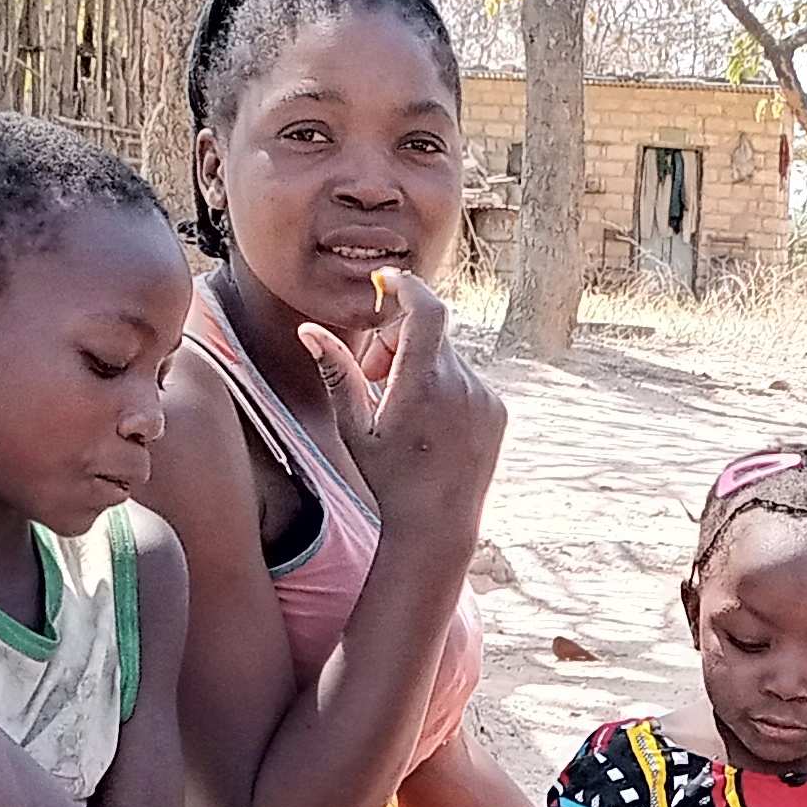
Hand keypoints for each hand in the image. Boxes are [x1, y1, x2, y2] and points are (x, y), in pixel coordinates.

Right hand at [298, 268, 504, 542]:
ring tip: (402, 410)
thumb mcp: (354, 427)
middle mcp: (460, 384)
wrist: (437, 525)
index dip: (406, 286)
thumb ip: (337, 372)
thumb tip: (310, 330)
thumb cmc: (388, 479)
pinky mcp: (497, 409)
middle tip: (375, 378)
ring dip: (420, 366)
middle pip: (427, 333)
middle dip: (397, 341)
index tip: (387, 281)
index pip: (425, 310)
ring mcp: (483, 396)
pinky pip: (466, 379)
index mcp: (422, 384)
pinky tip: (430, 425)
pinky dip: (443, 386)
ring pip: (446, 356)